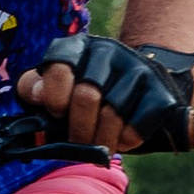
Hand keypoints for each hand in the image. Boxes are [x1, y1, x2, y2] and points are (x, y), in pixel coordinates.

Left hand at [15, 34, 193, 154]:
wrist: (134, 90)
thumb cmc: (80, 96)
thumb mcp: (51, 88)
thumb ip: (34, 89)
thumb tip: (40, 97)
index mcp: (75, 47)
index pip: (58, 68)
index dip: (54, 100)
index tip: (56, 115)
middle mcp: (107, 50)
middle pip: (87, 97)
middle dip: (78, 131)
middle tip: (78, 143)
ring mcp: (137, 68)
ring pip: (112, 115)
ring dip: (102, 141)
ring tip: (99, 147)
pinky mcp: (159, 91)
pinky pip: (137, 125)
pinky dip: (125, 141)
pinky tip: (121, 140)